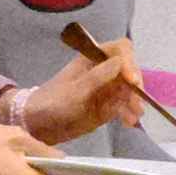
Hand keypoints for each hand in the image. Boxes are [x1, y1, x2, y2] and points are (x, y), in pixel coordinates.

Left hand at [9, 41, 145, 144]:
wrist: (39, 124)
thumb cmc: (52, 102)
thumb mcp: (74, 91)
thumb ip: (96, 77)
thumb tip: (120, 62)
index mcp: (92, 58)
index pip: (120, 49)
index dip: (129, 61)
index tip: (131, 79)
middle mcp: (104, 69)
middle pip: (130, 69)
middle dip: (136, 85)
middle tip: (136, 102)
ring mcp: (108, 88)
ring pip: (130, 89)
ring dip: (135, 101)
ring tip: (134, 116)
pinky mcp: (109, 105)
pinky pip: (125, 105)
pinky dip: (129, 112)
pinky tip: (129, 122)